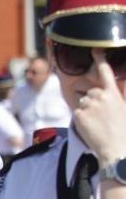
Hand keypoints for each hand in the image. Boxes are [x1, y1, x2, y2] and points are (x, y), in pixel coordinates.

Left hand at [74, 49, 125, 164]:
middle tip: (102, 117)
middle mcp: (100, 96)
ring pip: (82, 103)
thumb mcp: (124, 109)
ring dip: (87, 110)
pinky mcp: (78, 114)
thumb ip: (114, 100)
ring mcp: (88, 104)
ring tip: (98, 124)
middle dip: (93, 102)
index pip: (105, 72)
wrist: (117, 148)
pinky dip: (81, 120)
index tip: (94, 49)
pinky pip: (77, 113)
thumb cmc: (124, 131)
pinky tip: (91, 128)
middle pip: (90, 93)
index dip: (99, 59)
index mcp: (114, 94)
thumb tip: (107, 97)